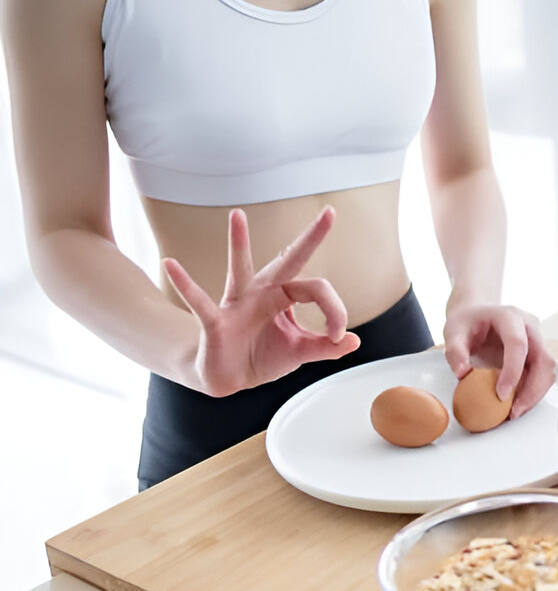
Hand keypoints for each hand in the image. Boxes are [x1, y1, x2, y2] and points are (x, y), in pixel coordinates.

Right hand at [165, 206, 359, 396]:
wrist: (229, 377)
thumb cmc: (263, 356)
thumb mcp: (300, 352)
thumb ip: (326, 347)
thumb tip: (354, 341)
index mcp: (286, 297)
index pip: (317, 290)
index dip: (335, 313)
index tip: (339, 335)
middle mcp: (263, 292)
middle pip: (289, 260)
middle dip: (310, 238)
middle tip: (329, 212)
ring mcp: (237, 303)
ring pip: (241, 268)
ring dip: (239, 242)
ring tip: (237, 215)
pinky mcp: (216, 321)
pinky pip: (199, 301)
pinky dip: (186, 284)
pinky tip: (170, 264)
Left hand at [443, 303, 555, 418]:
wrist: (476, 314)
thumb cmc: (468, 321)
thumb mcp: (453, 332)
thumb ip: (455, 351)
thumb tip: (462, 373)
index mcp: (509, 316)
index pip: (518, 344)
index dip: (513, 371)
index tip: (501, 394)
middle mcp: (529, 327)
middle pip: (543, 359)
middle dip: (532, 389)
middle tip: (513, 411)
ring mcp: (536, 340)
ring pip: (548, 370)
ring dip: (535, 394)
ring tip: (514, 412)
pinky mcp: (537, 354)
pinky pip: (543, 376)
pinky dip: (533, 393)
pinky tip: (517, 404)